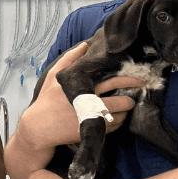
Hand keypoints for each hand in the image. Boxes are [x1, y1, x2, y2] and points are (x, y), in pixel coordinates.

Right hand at [21, 43, 142, 147]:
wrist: (38, 128)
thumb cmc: (46, 101)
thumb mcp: (53, 76)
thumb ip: (69, 59)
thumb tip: (84, 45)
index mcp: (85, 89)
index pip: (114, 83)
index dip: (130, 81)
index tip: (139, 81)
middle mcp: (90, 105)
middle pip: (121, 102)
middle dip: (132, 100)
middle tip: (135, 97)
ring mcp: (91, 120)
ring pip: (119, 118)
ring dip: (124, 114)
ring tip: (123, 109)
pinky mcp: (90, 133)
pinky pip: (111, 130)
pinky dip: (115, 124)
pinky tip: (113, 119)